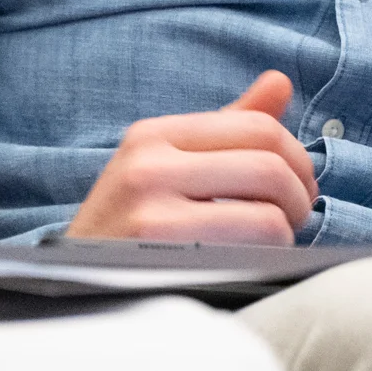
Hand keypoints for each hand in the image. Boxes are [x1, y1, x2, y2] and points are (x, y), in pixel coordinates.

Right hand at [67, 71, 316, 243]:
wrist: (72, 289)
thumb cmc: (129, 229)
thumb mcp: (166, 167)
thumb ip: (227, 126)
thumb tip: (279, 82)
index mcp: (153, 135)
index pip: (257, 126)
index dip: (295, 157)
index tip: (297, 185)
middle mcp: (149, 164)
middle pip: (270, 164)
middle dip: (299, 195)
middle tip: (295, 217)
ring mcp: (152, 210)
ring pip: (270, 210)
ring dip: (287, 230)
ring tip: (272, 242)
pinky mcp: (164, 255)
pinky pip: (254, 245)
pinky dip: (270, 256)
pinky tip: (250, 262)